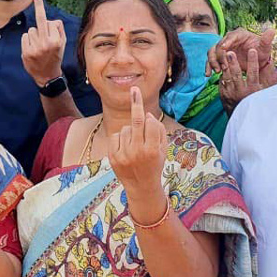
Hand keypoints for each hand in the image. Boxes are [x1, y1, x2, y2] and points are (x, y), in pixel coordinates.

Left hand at [22, 0, 66, 87]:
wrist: (48, 76)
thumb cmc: (55, 56)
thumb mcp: (63, 43)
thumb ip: (58, 29)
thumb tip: (49, 18)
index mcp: (57, 40)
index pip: (49, 22)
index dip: (48, 22)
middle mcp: (47, 43)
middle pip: (40, 21)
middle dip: (39, 8)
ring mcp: (36, 48)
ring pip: (31, 30)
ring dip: (34, 35)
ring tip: (39, 46)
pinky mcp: (26, 52)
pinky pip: (25, 37)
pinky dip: (27, 41)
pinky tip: (32, 49)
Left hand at [109, 87, 168, 215]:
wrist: (141, 187)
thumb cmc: (155, 164)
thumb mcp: (163, 149)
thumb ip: (158, 131)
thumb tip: (146, 115)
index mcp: (153, 150)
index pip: (150, 124)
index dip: (150, 118)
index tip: (144, 103)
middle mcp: (138, 152)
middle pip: (137, 122)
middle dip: (136, 103)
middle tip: (134, 89)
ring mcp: (124, 155)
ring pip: (126, 129)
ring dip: (130, 131)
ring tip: (135, 145)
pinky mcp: (113, 157)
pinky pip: (116, 136)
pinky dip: (121, 138)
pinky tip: (126, 148)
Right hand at [205, 23, 275, 77]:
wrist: (256, 62)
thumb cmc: (261, 53)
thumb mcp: (265, 48)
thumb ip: (266, 41)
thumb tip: (272, 30)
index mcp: (239, 34)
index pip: (230, 36)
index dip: (227, 42)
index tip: (225, 49)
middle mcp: (229, 39)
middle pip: (219, 45)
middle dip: (219, 56)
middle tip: (223, 67)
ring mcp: (223, 47)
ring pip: (212, 52)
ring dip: (212, 61)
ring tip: (217, 71)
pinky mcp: (219, 56)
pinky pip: (211, 60)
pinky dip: (208, 66)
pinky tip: (208, 74)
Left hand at [218, 47, 269, 109]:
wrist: (244, 116)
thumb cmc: (258, 101)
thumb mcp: (267, 91)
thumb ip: (272, 78)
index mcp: (254, 90)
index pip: (253, 74)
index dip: (253, 62)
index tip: (252, 50)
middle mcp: (241, 93)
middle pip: (237, 75)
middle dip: (234, 63)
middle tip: (231, 52)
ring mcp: (231, 94)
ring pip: (227, 78)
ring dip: (226, 66)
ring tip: (224, 55)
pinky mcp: (223, 95)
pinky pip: (221, 82)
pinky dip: (222, 74)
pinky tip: (222, 65)